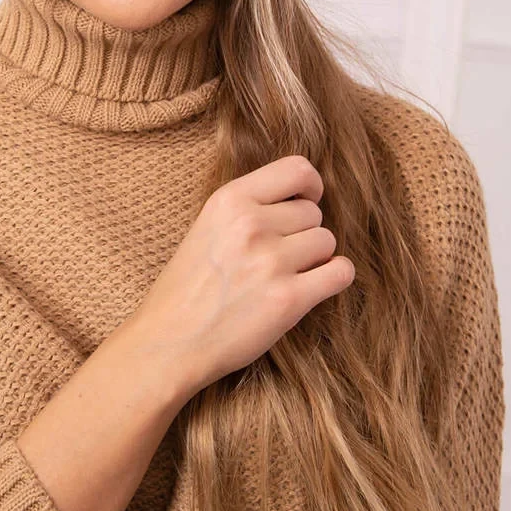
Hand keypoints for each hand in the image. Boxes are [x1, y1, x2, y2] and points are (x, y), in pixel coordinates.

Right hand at [124, 155, 354, 400]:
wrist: (169, 341)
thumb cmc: (186, 287)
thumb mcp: (208, 225)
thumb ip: (248, 207)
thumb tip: (299, 198)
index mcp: (230, 199)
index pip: (296, 169)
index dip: (310, 186)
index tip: (306, 201)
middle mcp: (251, 224)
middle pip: (313, 213)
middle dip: (303, 233)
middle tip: (277, 257)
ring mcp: (271, 261)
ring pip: (327, 242)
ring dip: (315, 259)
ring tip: (284, 276)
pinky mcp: (288, 298)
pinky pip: (340, 272)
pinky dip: (335, 278)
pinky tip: (316, 285)